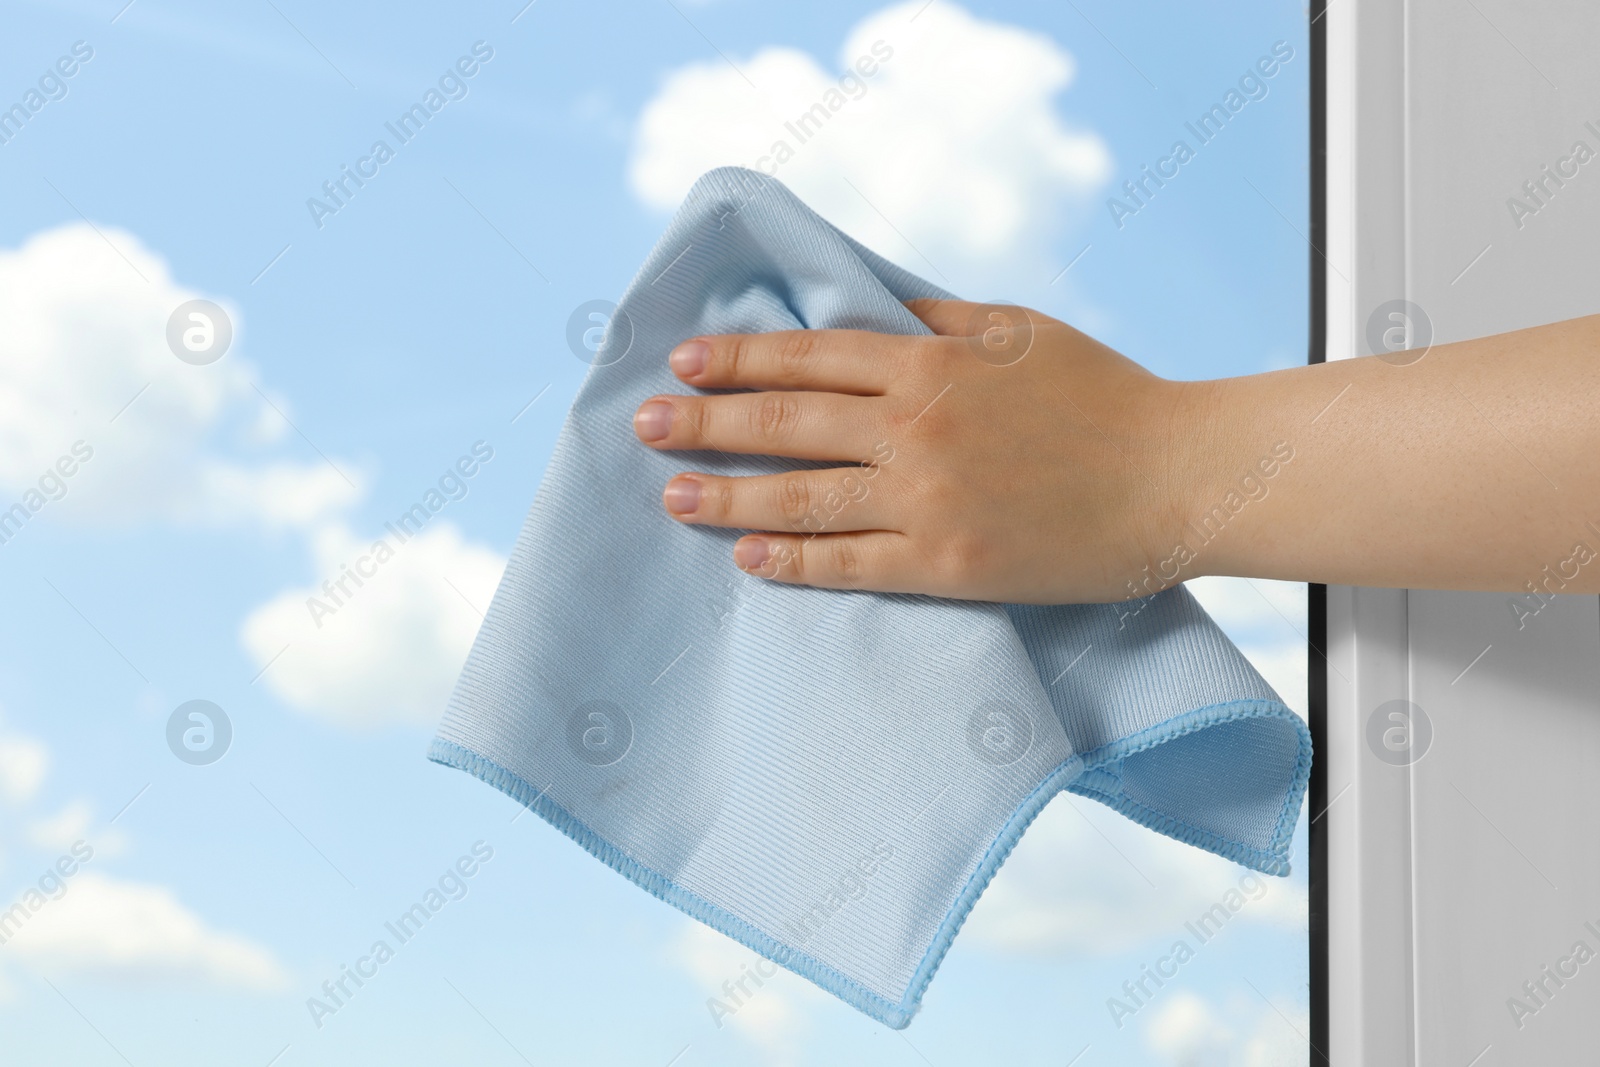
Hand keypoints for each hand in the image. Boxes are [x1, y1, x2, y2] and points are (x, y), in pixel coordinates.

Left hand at [630, 298, 1197, 603]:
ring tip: (671, 497)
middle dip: (705, 423)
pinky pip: (850, 565)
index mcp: (929, 364)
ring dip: (727, 498)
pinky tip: (747, 561)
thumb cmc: (1105, 395)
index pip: (806, 356)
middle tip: (645, 426)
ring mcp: (927, 502)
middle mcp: (915, 430)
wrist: (1176, 478)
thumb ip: (938, 319)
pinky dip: (793, 563)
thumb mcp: (1018, 331)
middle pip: (785, 424)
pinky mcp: (947, 568)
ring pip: (801, 499)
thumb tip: (872, 310)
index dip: (737, 358)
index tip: (683, 361)